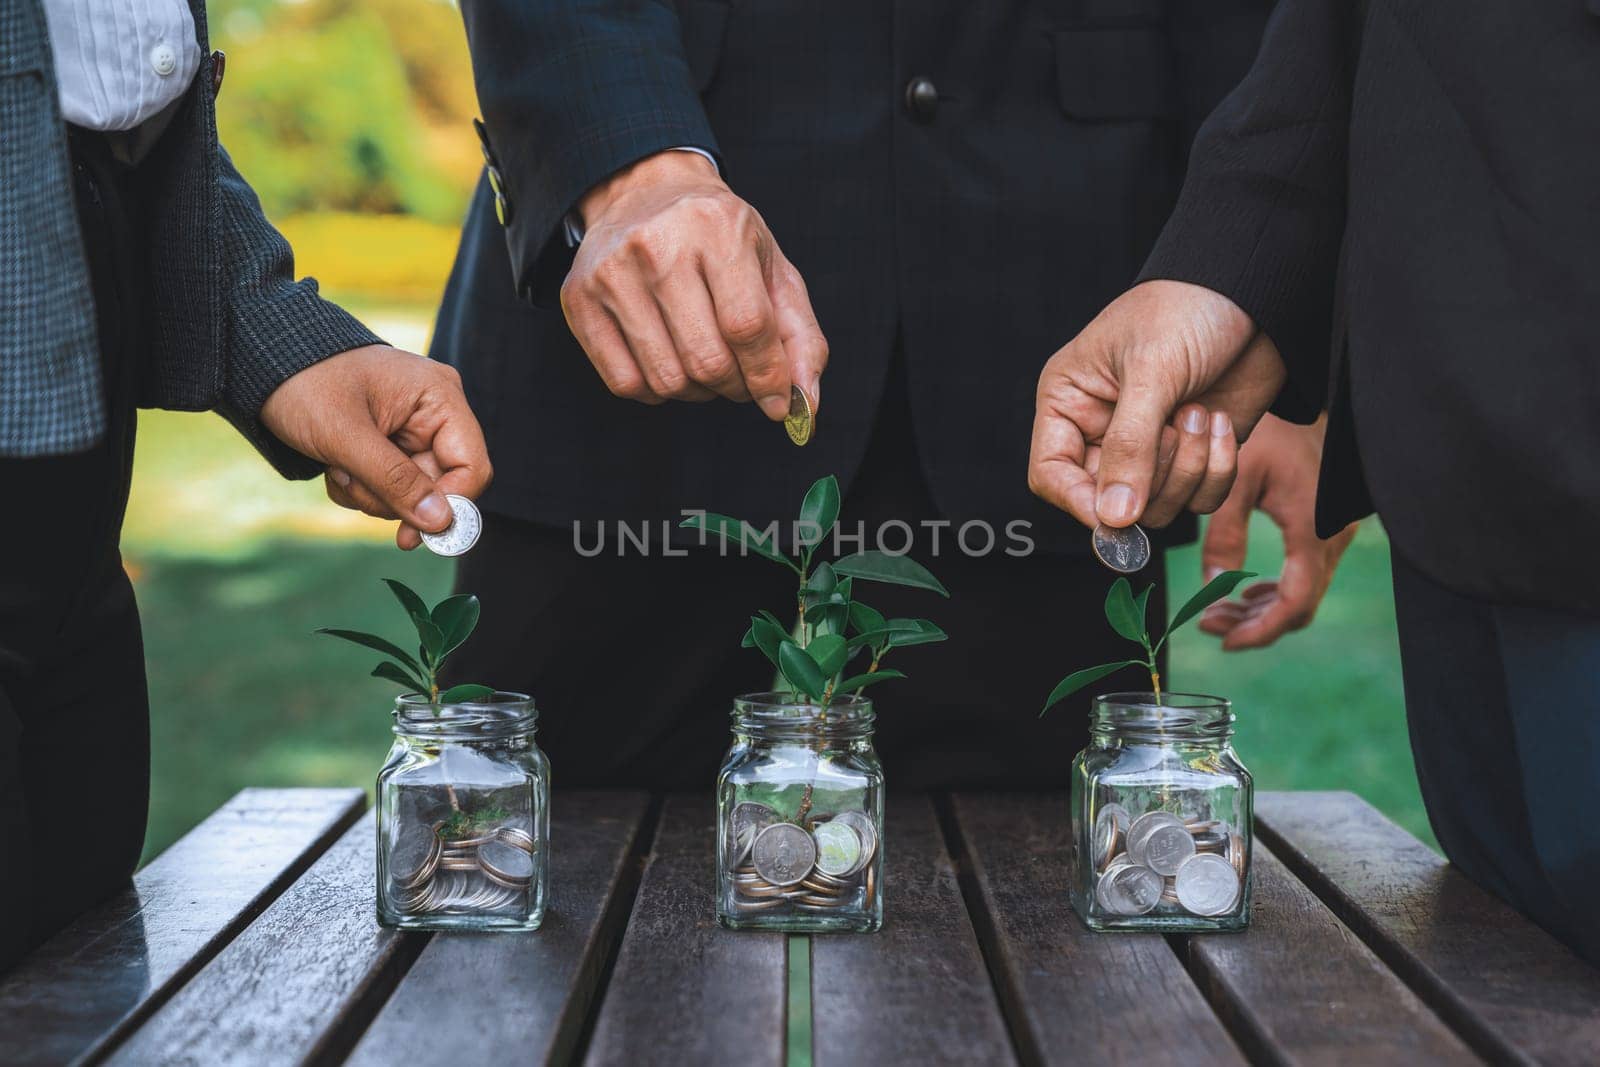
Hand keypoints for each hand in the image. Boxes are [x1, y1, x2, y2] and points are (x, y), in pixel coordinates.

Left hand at [260, 345, 491, 549]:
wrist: (260, 360)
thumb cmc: (303, 383)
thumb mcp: (346, 436)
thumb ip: (396, 481)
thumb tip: (441, 523)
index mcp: (440, 397)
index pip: (471, 467)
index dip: (450, 505)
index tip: (412, 535)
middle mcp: (434, 414)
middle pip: (439, 485)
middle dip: (391, 496)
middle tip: (351, 483)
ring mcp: (411, 430)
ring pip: (410, 493)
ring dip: (370, 493)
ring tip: (337, 467)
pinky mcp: (389, 444)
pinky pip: (388, 487)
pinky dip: (359, 487)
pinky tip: (334, 466)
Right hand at [561, 150, 827, 419]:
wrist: (646, 191)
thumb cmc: (720, 239)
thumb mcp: (773, 271)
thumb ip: (801, 340)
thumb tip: (804, 406)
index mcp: (717, 227)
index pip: (747, 325)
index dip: (768, 375)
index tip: (776, 398)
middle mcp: (658, 245)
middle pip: (706, 360)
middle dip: (735, 386)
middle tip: (740, 378)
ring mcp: (611, 272)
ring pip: (666, 379)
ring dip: (698, 392)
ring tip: (706, 367)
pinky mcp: (578, 298)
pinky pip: (625, 383)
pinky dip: (656, 391)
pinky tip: (669, 362)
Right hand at [1028, 280, 1285, 529]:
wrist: (1255, 295)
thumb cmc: (1186, 310)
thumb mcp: (1151, 372)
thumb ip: (1129, 447)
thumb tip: (1113, 519)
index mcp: (1070, 402)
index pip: (1051, 474)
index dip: (1080, 500)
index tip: (1120, 513)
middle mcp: (1102, 431)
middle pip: (1110, 502)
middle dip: (1153, 474)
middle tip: (1177, 425)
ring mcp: (1151, 447)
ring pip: (1158, 507)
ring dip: (1188, 468)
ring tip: (1200, 414)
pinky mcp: (1193, 456)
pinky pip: (1199, 498)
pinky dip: (1217, 469)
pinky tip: (1220, 422)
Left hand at [1197, 414, 1356, 648]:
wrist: (1309, 396)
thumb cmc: (1274, 429)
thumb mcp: (1236, 478)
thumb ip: (1223, 535)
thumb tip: (1212, 588)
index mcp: (1312, 528)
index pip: (1294, 604)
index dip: (1260, 631)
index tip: (1224, 641)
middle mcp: (1333, 536)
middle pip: (1300, 606)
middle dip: (1254, 623)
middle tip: (1210, 624)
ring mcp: (1337, 531)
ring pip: (1304, 592)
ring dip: (1262, 608)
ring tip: (1217, 611)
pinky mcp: (1331, 523)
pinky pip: (1307, 571)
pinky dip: (1275, 588)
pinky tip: (1243, 589)